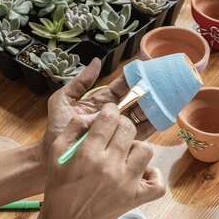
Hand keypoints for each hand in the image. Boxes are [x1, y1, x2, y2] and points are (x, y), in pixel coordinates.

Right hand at [38, 104, 164, 218]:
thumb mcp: (56, 153)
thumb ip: (74, 128)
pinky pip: (157, 181)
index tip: (109, 115)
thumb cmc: (59, 187)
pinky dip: (152, 175)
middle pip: (128, 129)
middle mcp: (109, 166)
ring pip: (146, 149)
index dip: (110, 112)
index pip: (109, 118)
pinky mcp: (136, 199)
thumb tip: (95, 115)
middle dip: (121, 126)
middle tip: (115, 134)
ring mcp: (126, 183)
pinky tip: (140, 173)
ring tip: (125, 155)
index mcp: (88, 153)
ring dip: (136, 148)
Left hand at [40, 58, 155, 158]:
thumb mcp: (63, 101)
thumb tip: (97, 62)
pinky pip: (139, 134)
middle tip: (160, 83)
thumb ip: (79, 82)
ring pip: (139, 115)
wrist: (53, 156)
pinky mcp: (121, 145)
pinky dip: (151, 126)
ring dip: (152, 106)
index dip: (133, 79)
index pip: (120, 88)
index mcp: (100, 103)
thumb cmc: (56, 129)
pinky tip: (161, 117)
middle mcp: (111, 116)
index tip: (145, 70)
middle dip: (147, 91)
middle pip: (134, 100)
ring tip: (165, 97)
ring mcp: (117, 130)